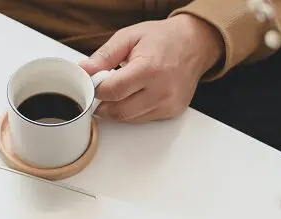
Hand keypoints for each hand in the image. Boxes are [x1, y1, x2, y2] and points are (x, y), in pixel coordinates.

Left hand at [80, 14, 224, 122]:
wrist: (195, 44)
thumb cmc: (163, 39)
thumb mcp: (129, 37)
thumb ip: (105, 55)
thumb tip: (84, 70)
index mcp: (149, 69)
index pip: (112, 92)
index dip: (97, 89)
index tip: (94, 83)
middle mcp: (161, 91)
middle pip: (119, 111)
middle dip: (104, 104)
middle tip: (103, 90)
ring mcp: (169, 104)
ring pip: (129, 119)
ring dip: (117, 109)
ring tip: (121, 89)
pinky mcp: (173, 112)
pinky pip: (143, 119)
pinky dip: (133, 111)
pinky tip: (135, 94)